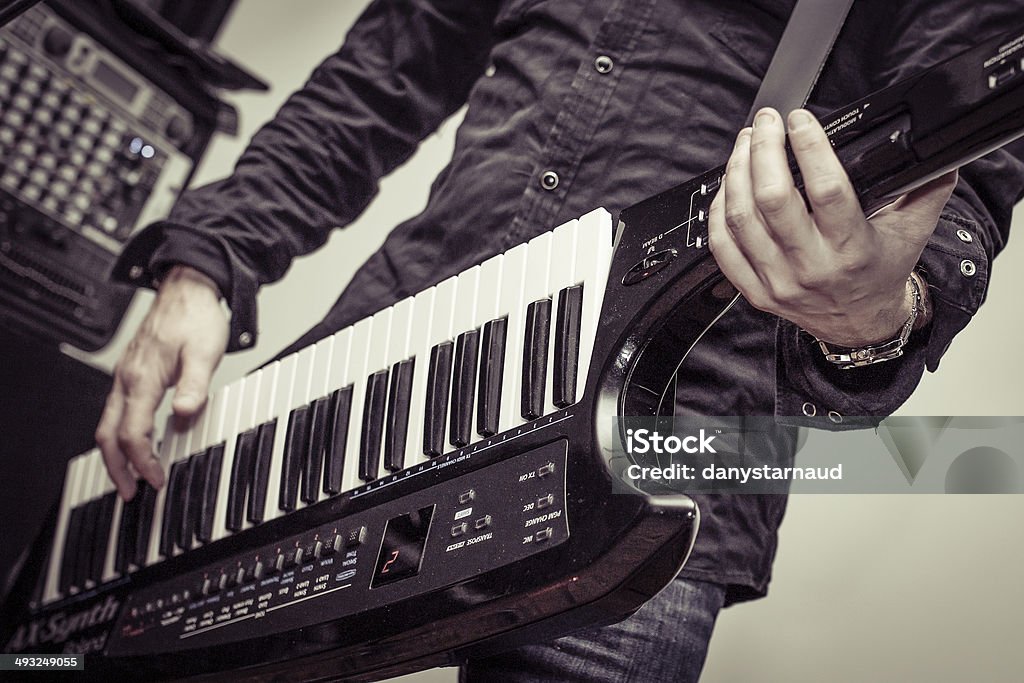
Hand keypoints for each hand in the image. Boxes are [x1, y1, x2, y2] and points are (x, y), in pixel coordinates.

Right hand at [95, 265, 228, 499]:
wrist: (188, 288)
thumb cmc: (196, 318)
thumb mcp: (205, 353)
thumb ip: (194, 386)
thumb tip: (184, 415)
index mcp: (142, 378)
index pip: (132, 432)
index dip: (143, 461)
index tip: (157, 480)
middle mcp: (127, 378)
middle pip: (108, 434)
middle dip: (117, 468)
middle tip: (130, 493)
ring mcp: (126, 375)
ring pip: (108, 422)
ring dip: (117, 453)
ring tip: (131, 477)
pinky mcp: (132, 372)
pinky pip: (117, 409)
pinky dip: (121, 433)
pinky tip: (136, 443)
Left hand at [707, 107, 956, 345]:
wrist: (860, 324)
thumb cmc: (881, 270)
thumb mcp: (915, 230)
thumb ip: (927, 187)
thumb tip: (938, 149)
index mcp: (852, 248)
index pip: (826, 189)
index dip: (809, 148)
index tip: (800, 120)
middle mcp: (811, 266)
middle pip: (772, 199)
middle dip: (763, 151)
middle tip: (766, 123)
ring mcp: (778, 281)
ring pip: (741, 218)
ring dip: (737, 172)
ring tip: (745, 144)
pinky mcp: (754, 291)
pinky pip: (722, 247)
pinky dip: (719, 210)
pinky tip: (728, 185)